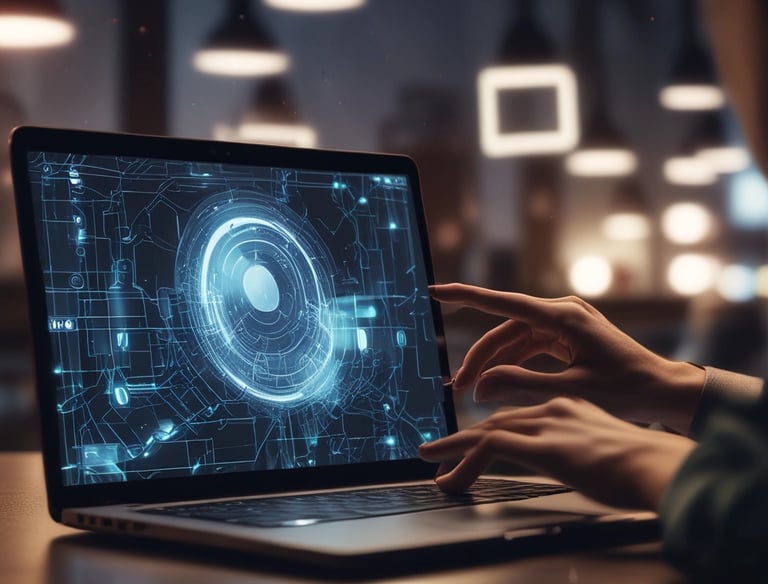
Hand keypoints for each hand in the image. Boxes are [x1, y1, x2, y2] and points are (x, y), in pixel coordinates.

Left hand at [419, 397, 695, 509]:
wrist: (661, 467)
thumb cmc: (644, 466)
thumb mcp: (607, 452)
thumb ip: (583, 451)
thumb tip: (577, 464)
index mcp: (571, 407)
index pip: (519, 415)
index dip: (492, 429)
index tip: (474, 443)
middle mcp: (554, 409)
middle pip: (497, 420)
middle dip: (465, 438)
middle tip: (440, 451)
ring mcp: (547, 424)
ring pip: (486, 430)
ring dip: (455, 447)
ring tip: (432, 460)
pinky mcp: (542, 444)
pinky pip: (489, 447)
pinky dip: (463, 460)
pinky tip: (447, 475)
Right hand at [431, 283, 704, 434]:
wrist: (663, 390)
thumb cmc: (627, 391)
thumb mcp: (571, 390)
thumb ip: (522, 385)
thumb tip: (481, 385)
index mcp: (564, 317)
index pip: (504, 303)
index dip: (465, 297)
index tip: (435, 291)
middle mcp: (562, 311)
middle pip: (505, 330)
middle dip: (479, 358)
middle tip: (457, 388)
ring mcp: (564, 321)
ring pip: (514, 339)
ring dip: (494, 362)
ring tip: (474, 391)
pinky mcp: (566, 334)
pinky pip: (529, 345)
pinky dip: (513, 362)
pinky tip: (499, 382)